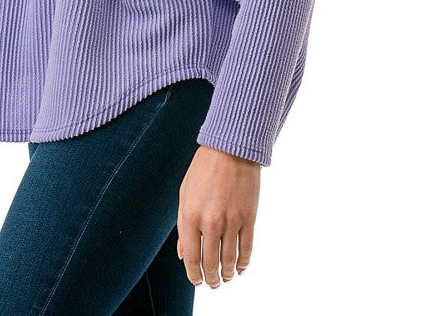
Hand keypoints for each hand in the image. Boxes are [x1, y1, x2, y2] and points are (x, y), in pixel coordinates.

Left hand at [176, 145, 259, 287]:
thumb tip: (183, 254)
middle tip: (213, 283)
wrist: (230, 148)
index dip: (194, 274)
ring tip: (227, 278)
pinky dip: (244, 263)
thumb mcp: (184, 194)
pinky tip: (241, 268)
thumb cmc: (204, 169)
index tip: (197, 281)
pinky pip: (247, 249)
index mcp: (190, 215)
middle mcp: (210, 222)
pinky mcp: (249, 217)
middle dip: (212, 279)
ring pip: (230, 260)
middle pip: (211, 263)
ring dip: (228, 274)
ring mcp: (231, 221)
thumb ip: (183, 225)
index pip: (191, 258)